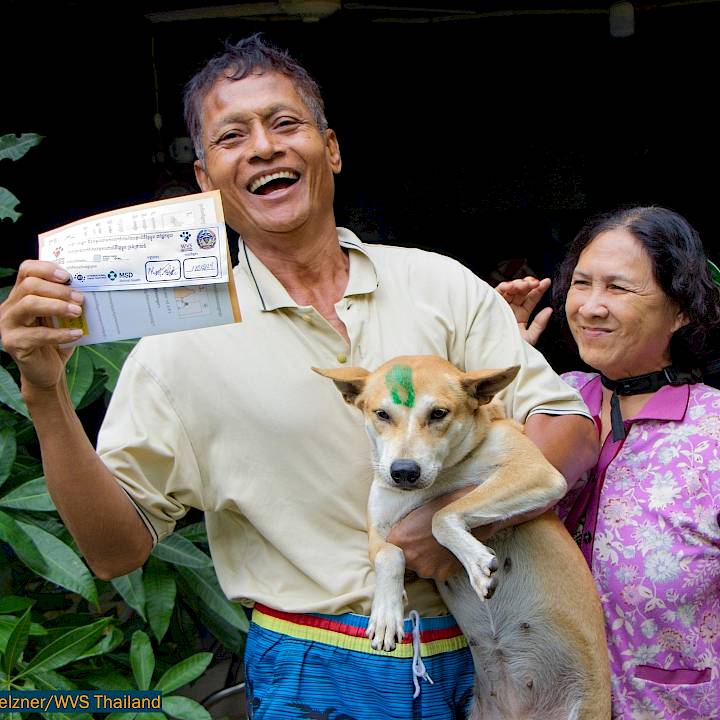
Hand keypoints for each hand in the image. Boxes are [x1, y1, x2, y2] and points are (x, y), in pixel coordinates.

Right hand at [0, 261, 83, 390]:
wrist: (47, 370)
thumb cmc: (56, 340)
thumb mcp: (61, 317)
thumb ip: (67, 302)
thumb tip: (89, 289)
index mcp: (21, 295)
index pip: (26, 270)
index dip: (46, 268)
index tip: (68, 276)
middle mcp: (10, 307)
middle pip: (29, 286)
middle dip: (58, 290)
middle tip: (80, 298)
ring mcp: (8, 325)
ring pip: (29, 304)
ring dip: (57, 306)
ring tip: (77, 312)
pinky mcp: (14, 343)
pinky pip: (38, 334)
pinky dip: (60, 333)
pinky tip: (77, 334)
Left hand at [387, 488, 495, 581]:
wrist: (468, 515)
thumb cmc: (441, 507)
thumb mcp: (416, 514)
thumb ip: (403, 529)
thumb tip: (396, 539)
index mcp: (398, 540)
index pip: (388, 549)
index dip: (397, 545)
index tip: (404, 541)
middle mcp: (409, 558)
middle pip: (405, 560)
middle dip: (413, 552)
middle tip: (425, 539)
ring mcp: (426, 569)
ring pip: (421, 566)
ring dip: (427, 558)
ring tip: (438, 543)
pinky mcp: (441, 575)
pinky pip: (436, 571)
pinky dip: (440, 563)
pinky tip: (447, 550)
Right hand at [495, 276, 551, 345]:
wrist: (496, 354)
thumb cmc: (511, 349)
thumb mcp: (529, 338)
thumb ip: (539, 324)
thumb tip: (549, 310)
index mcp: (520, 316)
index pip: (531, 300)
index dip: (539, 290)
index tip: (547, 282)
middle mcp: (511, 310)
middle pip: (521, 292)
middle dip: (529, 285)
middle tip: (536, 283)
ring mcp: (501, 306)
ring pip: (510, 290)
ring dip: (519, 284)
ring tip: (526, 284)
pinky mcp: (491, 305)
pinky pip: (498, 292)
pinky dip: (505, 286)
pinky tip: (513, 285)